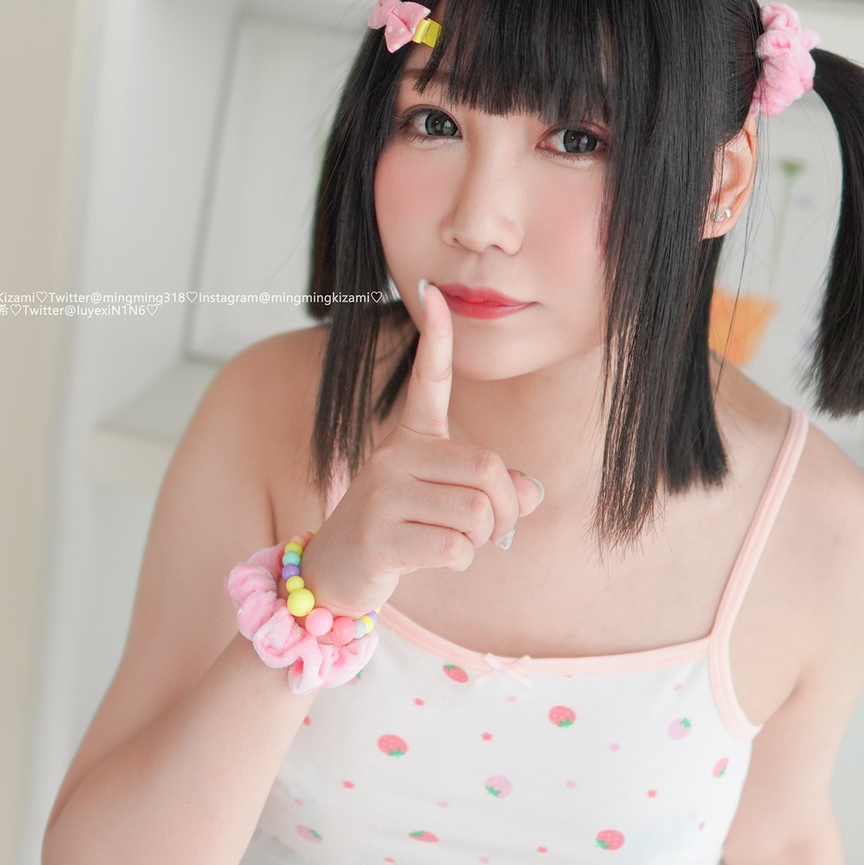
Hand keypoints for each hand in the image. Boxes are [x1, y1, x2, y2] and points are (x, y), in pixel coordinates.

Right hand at [300, 281, 543, 617]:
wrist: (335, 572)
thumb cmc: (401, 532)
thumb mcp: (447, 504)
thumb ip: (493, 492)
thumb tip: (528, 491)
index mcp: (410, 438)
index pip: (428, 380)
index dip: (436, 337)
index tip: (434, 292)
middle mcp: (394, 456)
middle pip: (489, 470)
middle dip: (505, 511)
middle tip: (490, 532)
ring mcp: (383, 493)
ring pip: (476, 513)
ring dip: (480, 541)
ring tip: (452, 545)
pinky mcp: (379, 535)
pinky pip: (455, 547)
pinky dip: (460, 562)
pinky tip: (431, 561)